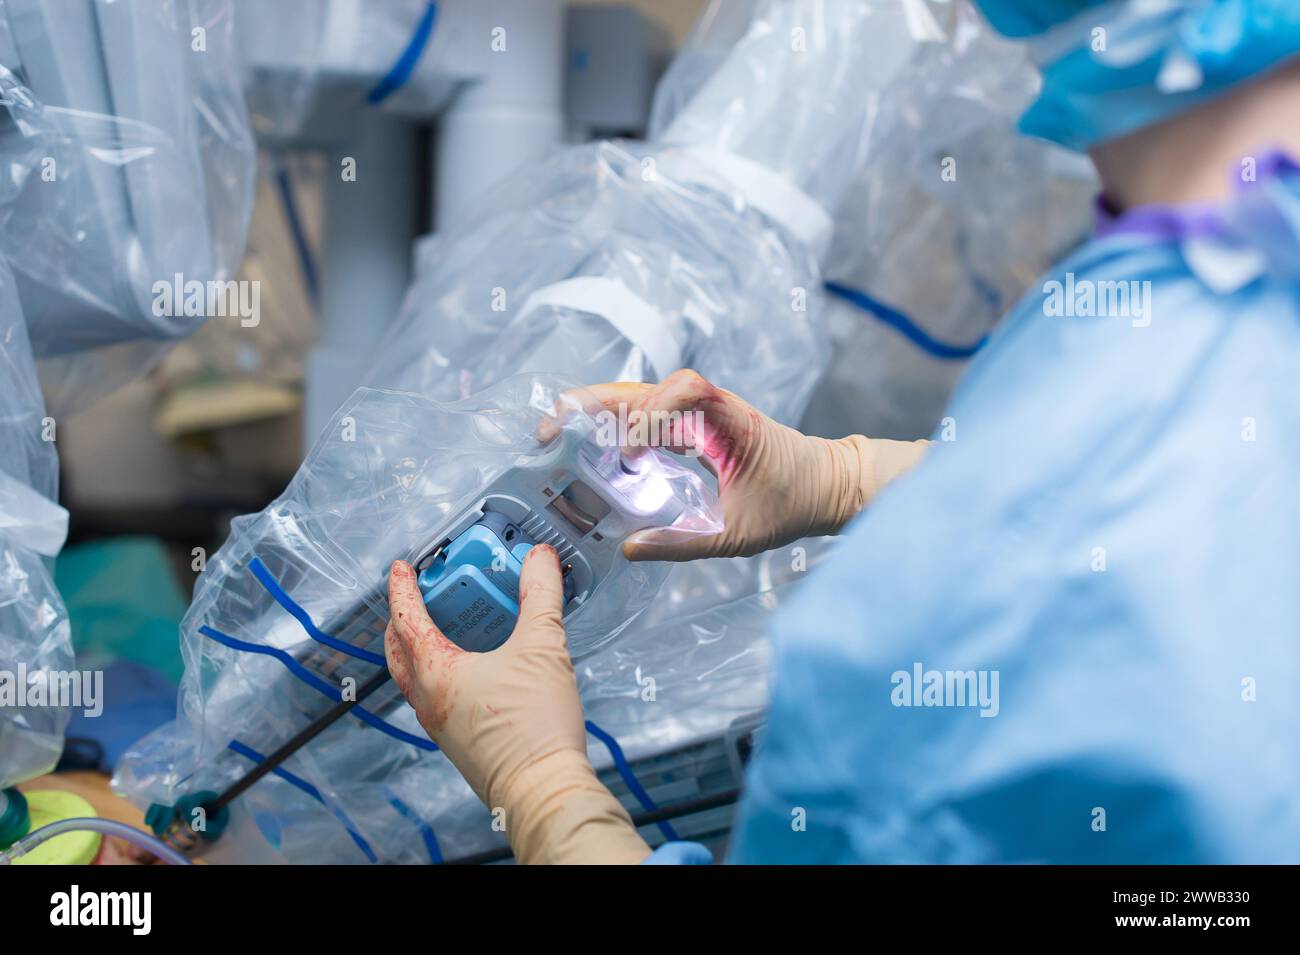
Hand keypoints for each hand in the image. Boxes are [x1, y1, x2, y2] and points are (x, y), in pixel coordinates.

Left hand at [384, 546, 650, 863]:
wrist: (543, 790)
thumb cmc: (535, 726)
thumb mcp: (543, 647)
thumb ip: (541, 595)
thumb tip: (540, 559)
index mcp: (436, 672)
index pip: (406, 619)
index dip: (402, 588)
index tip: (400, 568)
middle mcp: (428, 699)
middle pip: (397, 652)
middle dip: (400, 621)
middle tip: (416, 598)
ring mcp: (440, 724)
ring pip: (414, 678)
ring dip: (418, 649)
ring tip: (444, 629)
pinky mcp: (458, 741)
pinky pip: (434, 698)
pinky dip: (439, 673)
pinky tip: (472, 670)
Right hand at [585, 369, 927, 560]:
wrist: (826, 485)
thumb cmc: (792, 503)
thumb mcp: (739, 534)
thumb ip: (683, 543)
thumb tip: (630, 548)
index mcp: (729, 420)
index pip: (684, 389)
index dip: (650, 412)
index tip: (632, 454)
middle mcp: (710, 407)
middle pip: (646, 386)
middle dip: (595, 402)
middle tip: (552, 427)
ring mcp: (699, 413)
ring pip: (640, 396)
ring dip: (600, 410)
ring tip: (559, 432)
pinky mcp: (692, 424)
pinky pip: (648, 414)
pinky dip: (618, 425)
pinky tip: (593, 446)